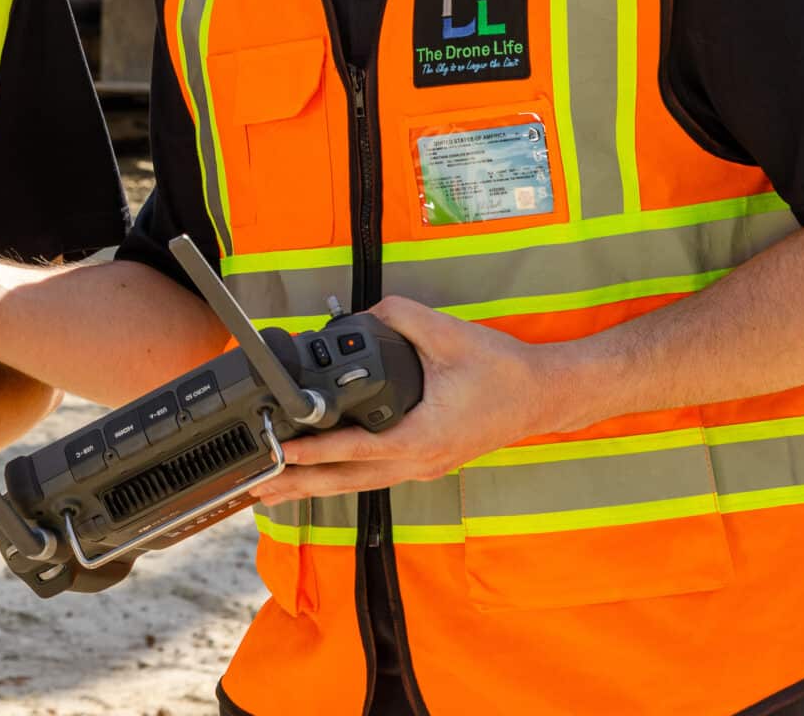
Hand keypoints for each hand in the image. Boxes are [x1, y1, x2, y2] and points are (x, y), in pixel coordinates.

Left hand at [255, 296, 563, 504]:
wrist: (544, 394)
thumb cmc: (504, 371)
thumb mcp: (449, 334)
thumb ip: (401, 317)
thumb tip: (363, 314)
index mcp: (421, 437)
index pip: (355, 449)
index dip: (315, 451)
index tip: (281, 451)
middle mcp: (418, 461)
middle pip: (348, 480)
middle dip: (300, 484)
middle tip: (259, 486)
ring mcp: (423, 466)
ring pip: (359, 484)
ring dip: (316, 486)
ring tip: (275, 490)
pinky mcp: (426, 460)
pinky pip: (375, 476)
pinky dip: (342, 477)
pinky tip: (321, 475)